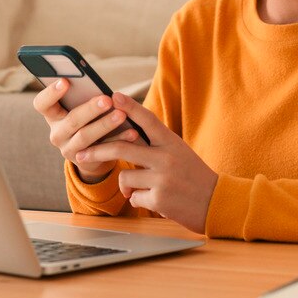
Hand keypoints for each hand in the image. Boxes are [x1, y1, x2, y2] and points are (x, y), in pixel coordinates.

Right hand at [32, 79, 140, 182]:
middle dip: (90, 109)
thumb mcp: (79, 107)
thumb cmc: (87, 118)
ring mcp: (68, 149)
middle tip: (107, 99)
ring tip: (122, 115)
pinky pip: (103, 150)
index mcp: (52, 115)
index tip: (66, 81)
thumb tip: (95, 83)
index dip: (51, 93)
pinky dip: (119, 139)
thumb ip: (82, 96)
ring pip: (86, 136)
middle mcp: (56, 133)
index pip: (42, 104)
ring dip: (105, 125)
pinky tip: (132, 132)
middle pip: (71, 120)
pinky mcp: (84, 160)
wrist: (91, 152)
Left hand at [75, 93, 217, 233]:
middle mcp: (166, 157)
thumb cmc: (194, 176)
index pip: (148, 120)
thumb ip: (154, 146)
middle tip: (81, 152)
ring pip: (125, 176)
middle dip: (98, 149)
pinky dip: (138, 199)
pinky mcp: (160, 199)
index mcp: (172, 142)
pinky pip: (133, 197)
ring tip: (142, 187)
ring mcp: (162, 179)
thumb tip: (124, 142)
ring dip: (127, 184)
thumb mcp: (178, 153)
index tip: (113, 95)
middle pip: (122, 148)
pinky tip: (155, 200)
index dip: (129, 106)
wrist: (217, 203)